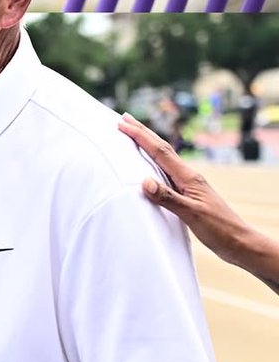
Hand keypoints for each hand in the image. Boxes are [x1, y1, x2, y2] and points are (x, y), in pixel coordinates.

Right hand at [119, 113, 278, 282]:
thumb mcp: (192, 214)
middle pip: (162, 149)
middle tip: (124, 118)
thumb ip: (168, 198)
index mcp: (188, 177)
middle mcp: (188, 176)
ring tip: (135, 135)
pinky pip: (167, 172)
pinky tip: (152, 166)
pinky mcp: (189, 195)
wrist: (239, 243)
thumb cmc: (219, 230)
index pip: (160, 152)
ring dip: (148, 144)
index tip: (123, 123)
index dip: (140, 136)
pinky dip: (154, 162)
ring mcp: (189, 185)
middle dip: (142, 132)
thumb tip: (144, 181)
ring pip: (164, 158)